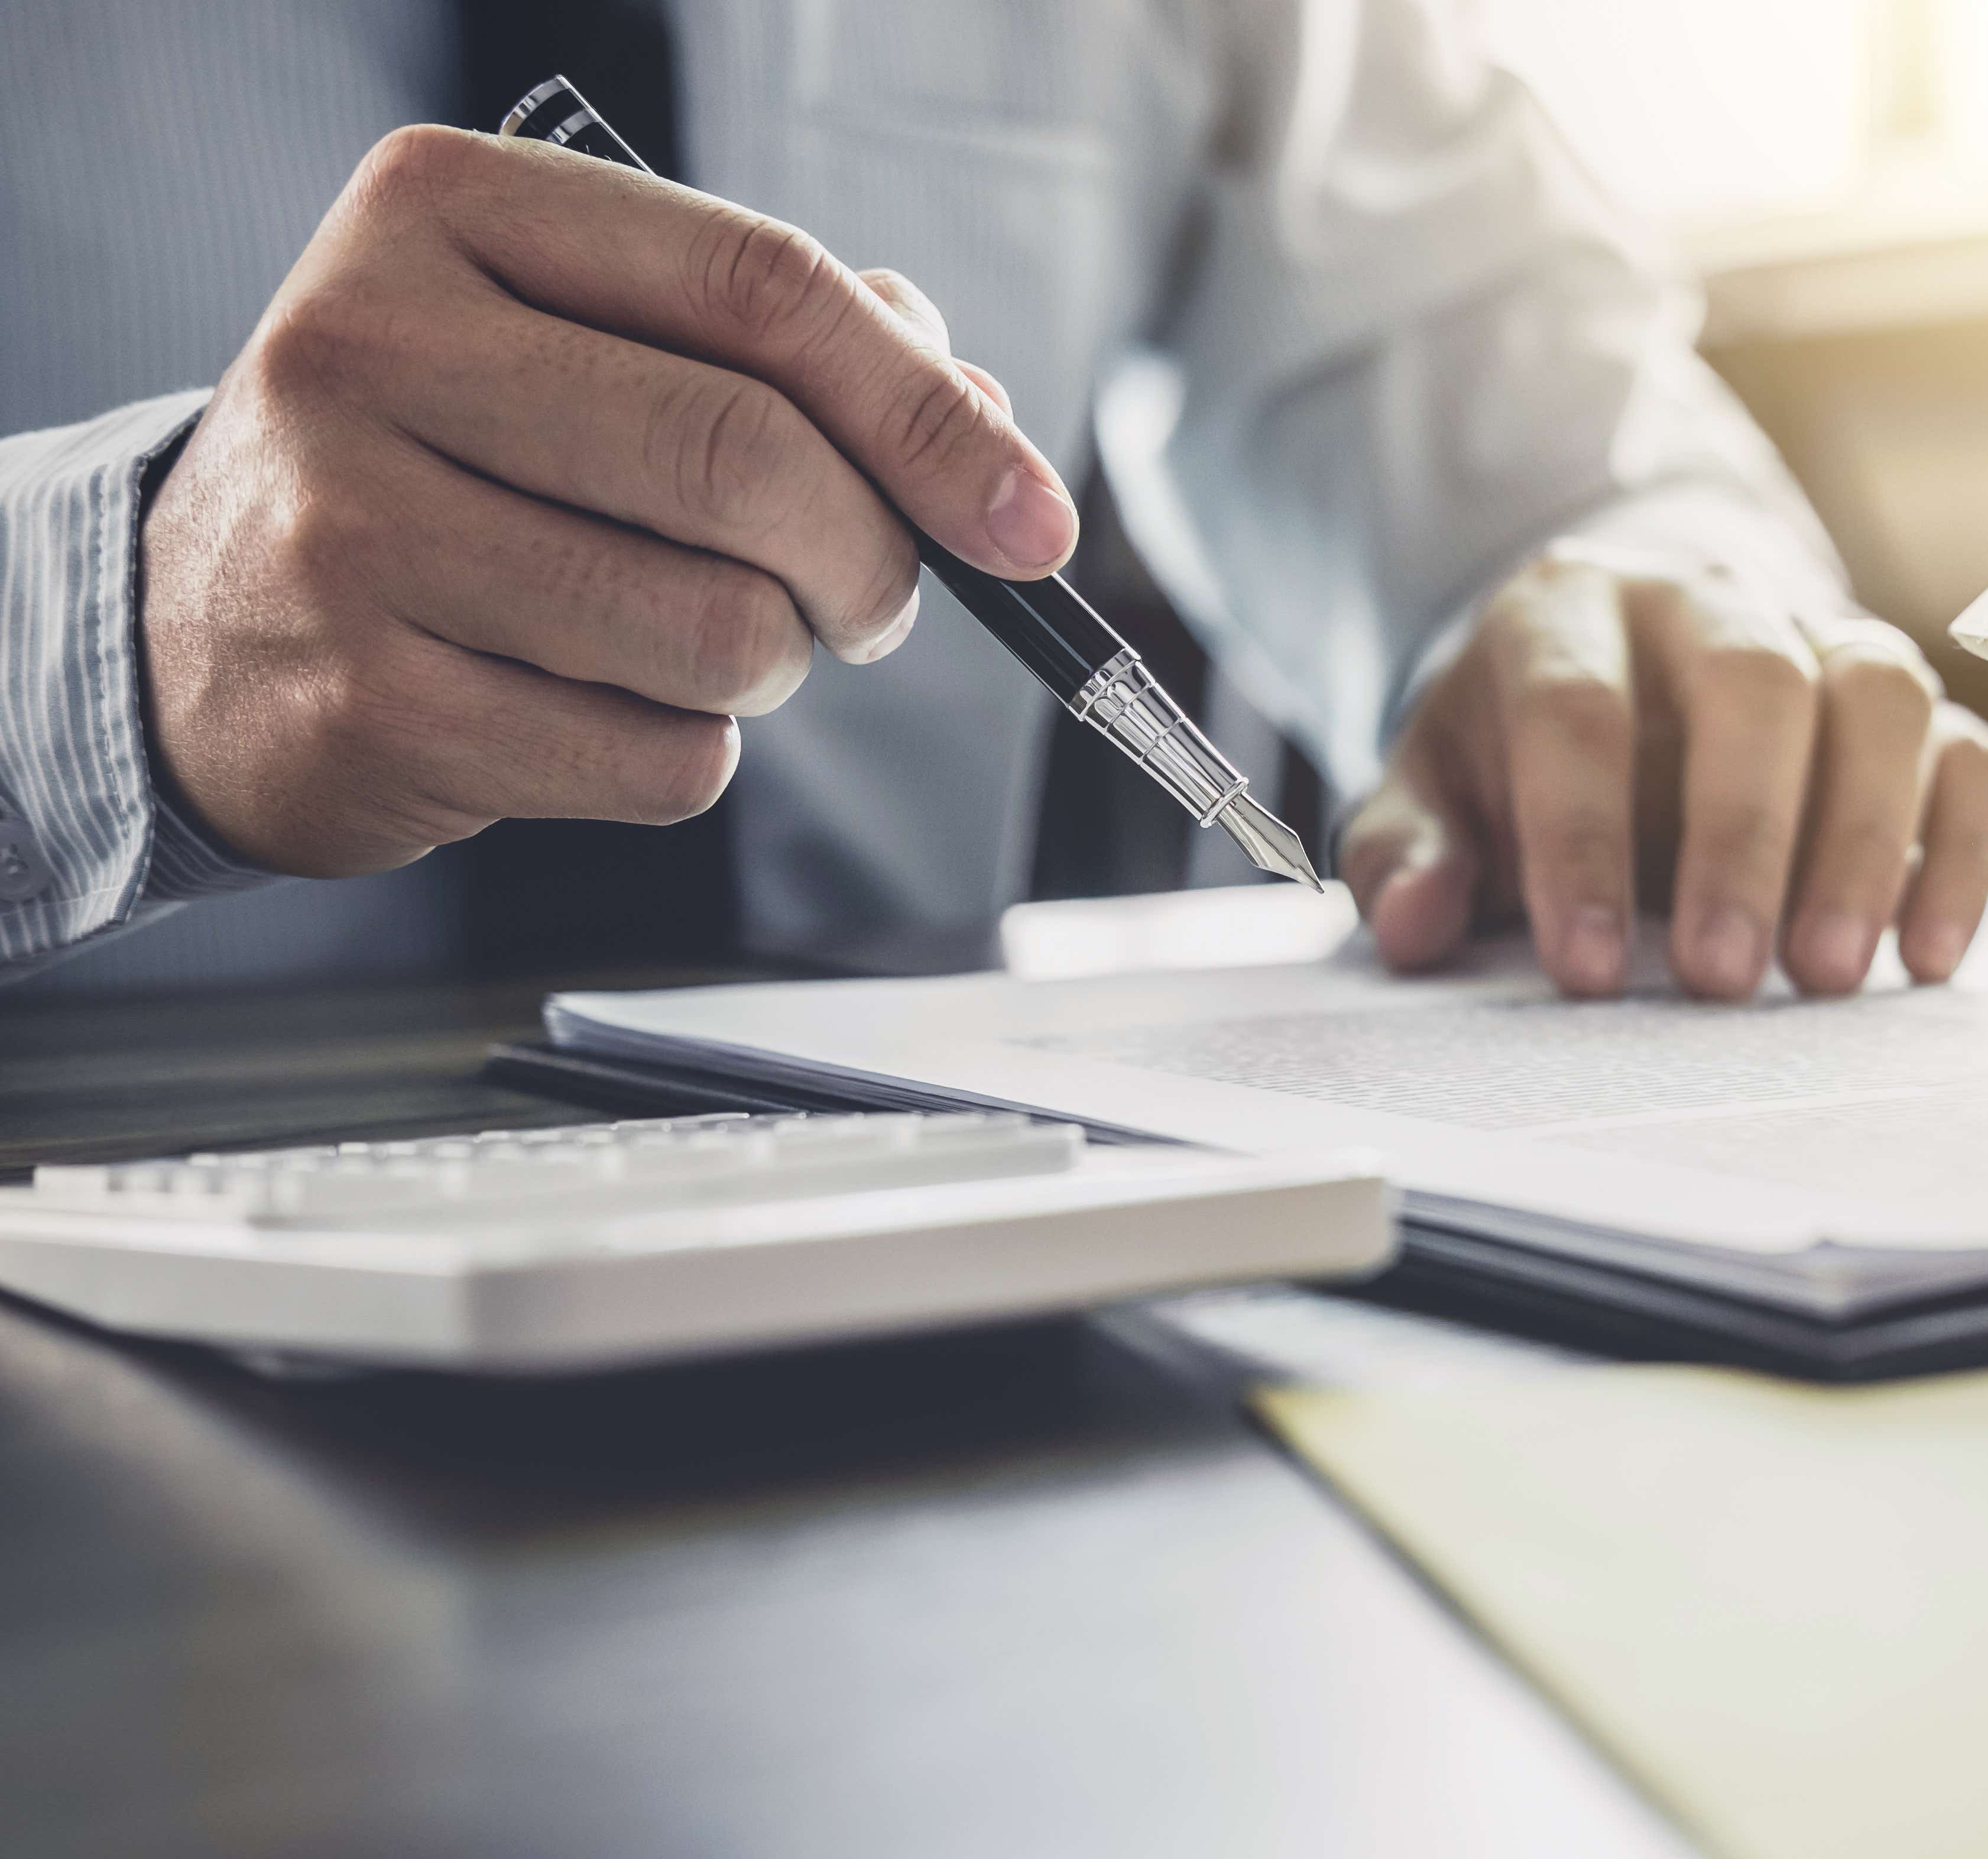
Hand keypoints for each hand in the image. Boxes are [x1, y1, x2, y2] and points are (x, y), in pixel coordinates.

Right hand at [141, 125, 1077, 875]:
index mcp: (447, 212)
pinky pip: (660, 761)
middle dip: (872, 561)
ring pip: (721, 631)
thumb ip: (782, 351)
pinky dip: (690, 753)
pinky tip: (605, 708)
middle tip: (873, 602)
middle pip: (750, 462)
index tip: (1029, 519)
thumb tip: (981, 421)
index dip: (931, 416)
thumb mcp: (577, 344)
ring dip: (777, 665)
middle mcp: (374, 347)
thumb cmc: (448, 463)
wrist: (202, 623)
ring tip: (715, 643)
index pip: (761, 287)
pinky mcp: (376, 704)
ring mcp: (356, 531)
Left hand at [1340, 548, 1987, 999]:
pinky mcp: (1896, 701)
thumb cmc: (1517, 754)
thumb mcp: (1432, 793)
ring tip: (1827, 975)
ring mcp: (1818, 635)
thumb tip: (1413, 925)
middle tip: (1721, 978)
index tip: (1586, 971)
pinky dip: (1955, 849)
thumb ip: (1406, 855)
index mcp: (1568, 611)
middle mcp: (1705, 599)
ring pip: (1876, 696)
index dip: (1582, 842)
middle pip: (1751, 682)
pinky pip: (1961, 750)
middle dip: (1741, 836)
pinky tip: (1927, 953)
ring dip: (1862, 840)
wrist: (1613, 670)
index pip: (1576, 711)